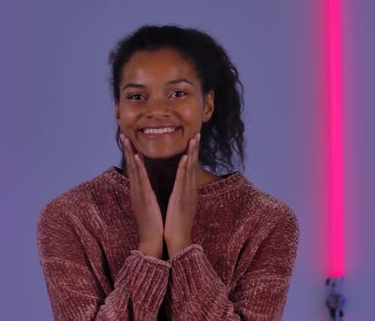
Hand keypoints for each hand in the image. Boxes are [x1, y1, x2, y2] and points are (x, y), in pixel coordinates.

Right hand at [120, 133, 163, 258]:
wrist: (152, 240)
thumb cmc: (153, 224)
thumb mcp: (149, 205)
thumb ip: (147, 195)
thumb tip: (148, 187)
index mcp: (139, 191)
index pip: (134, 169)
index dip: (130, 154)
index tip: (128, 141)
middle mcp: (136, 190)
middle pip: (130, 166)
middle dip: (126, 150)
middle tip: (122, 134)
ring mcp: (138, 193)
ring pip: (133, 170)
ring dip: (129, 153)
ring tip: (126, 140)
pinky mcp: (143, 197)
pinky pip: (140, 180)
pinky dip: (138, 167)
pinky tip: (136, 157)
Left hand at [164, 133, 199, 257]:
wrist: (178, 241)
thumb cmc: (176, 225)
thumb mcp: (179, 206)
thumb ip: (180, 195)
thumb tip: (179, 188)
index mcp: (187, 191)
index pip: (190, 169)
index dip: (193, 154)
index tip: (193, 140)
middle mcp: (189, 190)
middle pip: (193, 165)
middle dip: (195, 149)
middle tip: (198, 132)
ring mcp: (187, 194)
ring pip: (190, 170)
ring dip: (192, 153)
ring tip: (194, 138)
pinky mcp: (181, 199)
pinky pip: (183, 182)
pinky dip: (184, 169)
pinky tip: (185, 158)